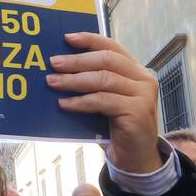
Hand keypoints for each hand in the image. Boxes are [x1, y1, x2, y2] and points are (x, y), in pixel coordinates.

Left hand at [46, 32, 161, 173]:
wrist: (136, 157)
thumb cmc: (116, 126)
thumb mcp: (106, 99)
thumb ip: (94, 82)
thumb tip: (60, 69)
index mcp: (135, 70)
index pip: (112, 47)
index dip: (89, 40)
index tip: (66, 38)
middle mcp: (143, 78)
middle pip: (106, 60)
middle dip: (76, 61)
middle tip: (53, 64)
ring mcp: (142, 94)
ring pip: (103, 79)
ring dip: (74, 80)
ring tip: (52, 82)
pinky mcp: (137, 111)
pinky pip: (102, 101)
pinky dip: (80, 102)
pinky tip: (63, 104)